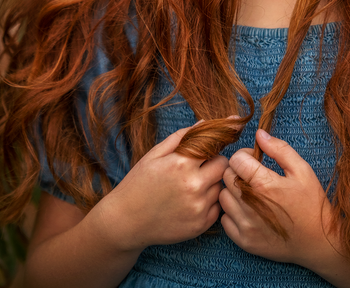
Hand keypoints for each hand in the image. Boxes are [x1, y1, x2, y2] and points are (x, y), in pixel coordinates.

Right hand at [93, 122, 228, 250]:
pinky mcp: (201, 225)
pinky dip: (209, 203)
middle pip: (224, 167)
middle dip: (215, 164)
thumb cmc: (138, 184)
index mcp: (181, 164)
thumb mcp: (154, 155)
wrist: (125, 221)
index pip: (215, 147)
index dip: (211, 148)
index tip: (207, 151)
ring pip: (221, 187)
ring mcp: (199, 208)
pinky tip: (191, 203)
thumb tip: (205, 123)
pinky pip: (218, 208)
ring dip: (212, 185)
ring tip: (191, 187)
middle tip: (199, 169)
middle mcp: (194, 186)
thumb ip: (181, 137)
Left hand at [219, 128, 331, 265]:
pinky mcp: (244, 241)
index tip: (255, 160)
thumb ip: (279, 149)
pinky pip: (224, 220)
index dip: (245, 155)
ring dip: (233, 191)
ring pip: (223, 197)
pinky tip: (248, 211)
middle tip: (253, 175)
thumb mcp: (302, 170)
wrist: (319, 241)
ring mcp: (246, 225)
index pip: (236, 159)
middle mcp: (250, 205)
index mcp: (265, 184)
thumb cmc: (312, 203)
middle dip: (237, 171)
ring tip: (250, 193)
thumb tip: (259, 134)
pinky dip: (232, 213)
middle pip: (226, 177)